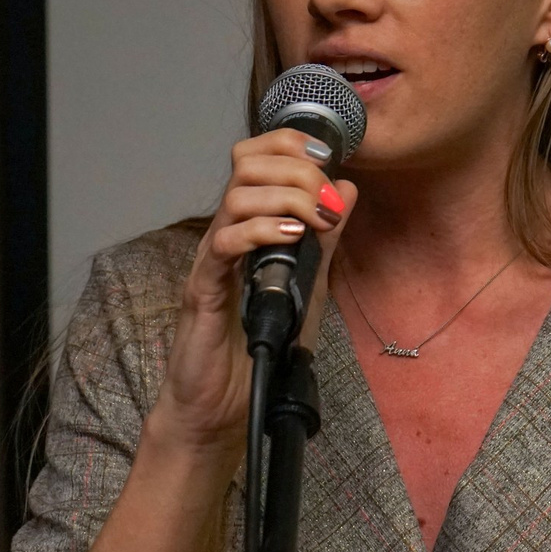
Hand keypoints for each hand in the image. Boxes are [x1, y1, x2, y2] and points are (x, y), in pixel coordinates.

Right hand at [147, 129, 357, 456]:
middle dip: (296, 169)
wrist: (225, 406)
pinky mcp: (204, 290)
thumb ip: (325, 240)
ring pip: (236, 196)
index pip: (260, 157)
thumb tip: (347, 190)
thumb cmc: (260, 348)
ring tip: (314, 220)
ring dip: (285, 197)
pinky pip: (224, 244)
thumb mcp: (308, 286)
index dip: (292, 145)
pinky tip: (291, 239)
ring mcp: (213, 259)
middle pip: (246, 163)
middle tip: (326, 200)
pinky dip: (261, 232)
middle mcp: (229, 233)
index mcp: (252, 226)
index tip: (329, 160)